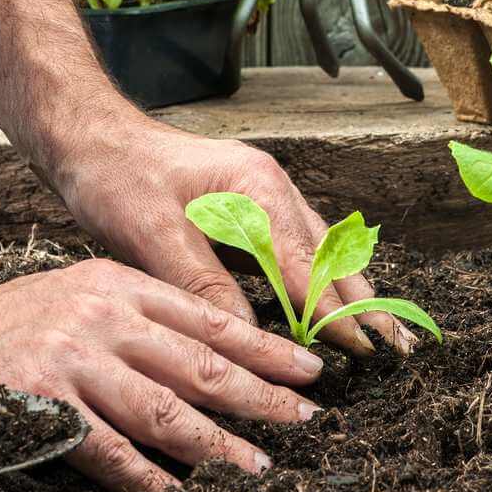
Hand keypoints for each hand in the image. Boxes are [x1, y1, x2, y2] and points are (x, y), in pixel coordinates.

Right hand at [0, 259, 323, 491]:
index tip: (305, 368)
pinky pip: (109, 449)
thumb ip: (140, 315)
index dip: (262, 346)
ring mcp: (74, 358)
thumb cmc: (17, 318)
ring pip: (164, 408)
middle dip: (260, 394)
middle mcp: (104, 315)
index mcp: (120, 283)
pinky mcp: (44, 402)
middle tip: (305, 417)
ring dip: (217, 443)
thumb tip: (205, 353)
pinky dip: (147, 475)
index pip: (207, 316)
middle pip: (199, 361)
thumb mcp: (84, 292)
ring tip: (259, 464)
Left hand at [62, 120, 416, 356]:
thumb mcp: (153, 232)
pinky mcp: (245, 207)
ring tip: (377, 333)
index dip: (334, 311)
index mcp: (255, 186)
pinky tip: (323, 306)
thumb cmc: (118, 176)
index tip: (367, 352)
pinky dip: (313, 280)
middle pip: (326, 253)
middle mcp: (269, 188)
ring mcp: (260, 195)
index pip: (305, 263)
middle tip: (398, 348)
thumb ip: (203, 284)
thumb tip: (247, 337)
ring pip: (315, 250)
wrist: (93, 139)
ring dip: (344, 292)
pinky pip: (291, 248)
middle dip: (361, 301)